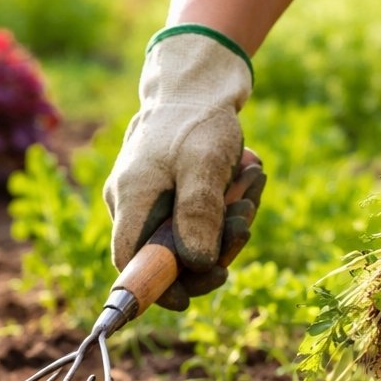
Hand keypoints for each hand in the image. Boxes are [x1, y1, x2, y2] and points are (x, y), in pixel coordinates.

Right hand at [104, 28, 256, 310]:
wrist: (199, 79)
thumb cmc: (198, 118)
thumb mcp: (204, 163)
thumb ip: (199, 213)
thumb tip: (197, 264)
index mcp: (130, 198)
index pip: (129, 263)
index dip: (155, 288)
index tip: (189, 300)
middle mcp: (133, 202)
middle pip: (167, 255)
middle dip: (212, 247)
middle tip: (245, 222)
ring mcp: (151, 197)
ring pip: (189, 236)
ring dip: (228, 222)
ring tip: (251, 183)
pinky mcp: (172, 191)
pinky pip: (199, 216)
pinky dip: (226, 207)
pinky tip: (246, 178)